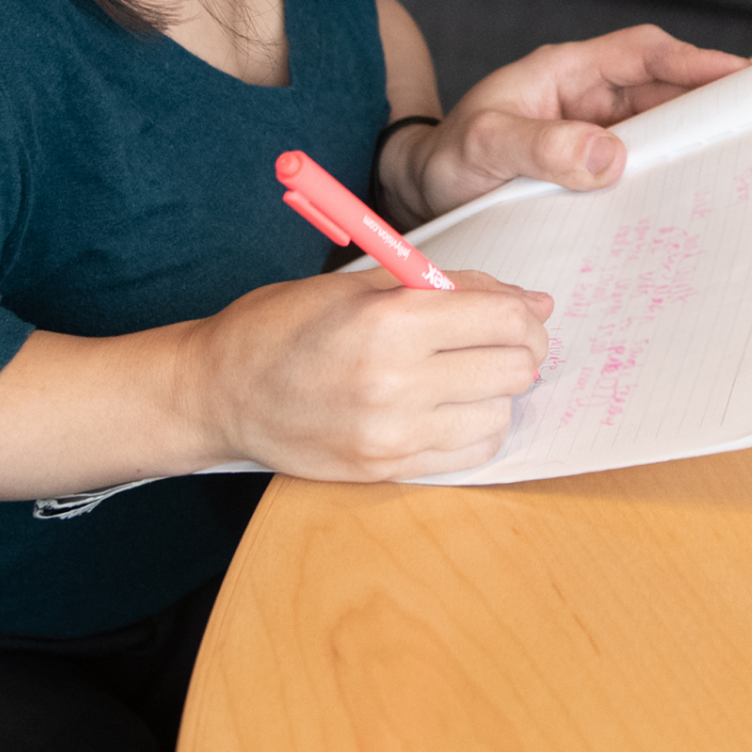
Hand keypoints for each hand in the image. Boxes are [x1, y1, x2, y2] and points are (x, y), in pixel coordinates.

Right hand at [192, 265, 552, 480]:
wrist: (219, 393)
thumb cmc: (282, 325)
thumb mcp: (359, 282)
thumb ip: (446, 285)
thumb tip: (531, 302)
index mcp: (388, 321)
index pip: (501, 318)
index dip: (524, 312)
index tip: (524, 311)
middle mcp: (396, 382)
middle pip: (512, 368)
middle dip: (519, 349)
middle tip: (500, 340)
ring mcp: (392, 434)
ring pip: (499, 414)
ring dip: (495, 391)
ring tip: (464, 374)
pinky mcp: (387, 470)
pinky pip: (471, 453)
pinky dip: (475, 427)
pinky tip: (449, 406)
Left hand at [377, 25, 747, 226]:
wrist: (421, 193)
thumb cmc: (446, 157)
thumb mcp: (484, 145)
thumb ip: (540, 146)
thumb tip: (610, 156)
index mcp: (565, 73)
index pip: (642, 54)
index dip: (693, 60)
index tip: (739, 75)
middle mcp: (585, 100)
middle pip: (662, 93)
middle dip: (709, 106)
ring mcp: (590, 138)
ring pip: (656, 134)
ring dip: (690, 148)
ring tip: (738, 171)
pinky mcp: (589, 175)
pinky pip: (638, 171)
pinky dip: (665, 181)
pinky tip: (688, 206)